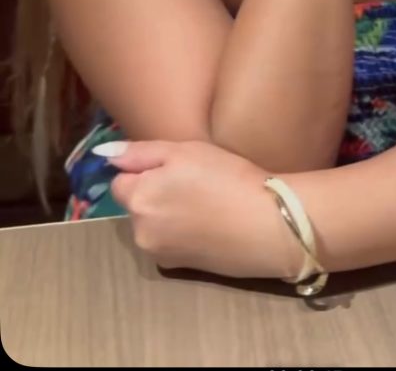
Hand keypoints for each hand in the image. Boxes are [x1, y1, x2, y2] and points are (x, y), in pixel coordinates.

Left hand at [105, 140, 299, 278]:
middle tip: (193, 182)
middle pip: (136, 205)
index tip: (176, 168)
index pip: (121, 181)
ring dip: (166, 214)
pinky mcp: (179, 268)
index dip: (146, 171)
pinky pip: (169, 242)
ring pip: (152, 224)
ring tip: (204, 204)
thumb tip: (103, 156)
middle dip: (154, 194)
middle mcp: (139, 231)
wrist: (268, 224)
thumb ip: (140, 152)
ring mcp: (159, 254)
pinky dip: (181, 234)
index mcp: (138, 199)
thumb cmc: (227, 178)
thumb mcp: (184, 151)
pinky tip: (209, 226)